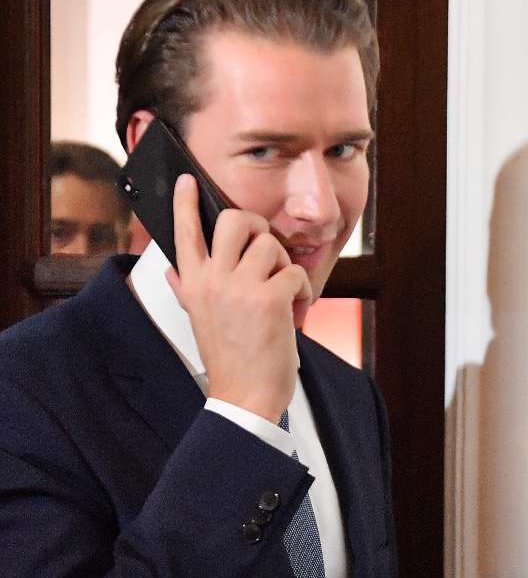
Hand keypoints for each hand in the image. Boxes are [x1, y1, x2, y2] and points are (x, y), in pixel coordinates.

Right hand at [165, 175, 311, 423]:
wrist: (245, 397)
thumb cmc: (230, 359)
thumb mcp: (199, 320)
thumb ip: (187, 290)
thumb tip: (172, 271)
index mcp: (192, 283)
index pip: (183, 232)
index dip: (185, 202)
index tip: (187, 181)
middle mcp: (211, 280)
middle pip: (233, 220)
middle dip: (258, 227)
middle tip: (267, 249)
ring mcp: (239, 288)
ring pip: (270, 244)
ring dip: (286, 266)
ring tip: (286, 292)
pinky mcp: (268, 299)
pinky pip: (295, 272)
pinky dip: (305, 290)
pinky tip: (298, 309)